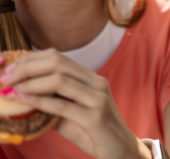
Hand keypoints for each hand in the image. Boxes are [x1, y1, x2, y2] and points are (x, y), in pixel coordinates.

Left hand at [0, 49, 148, 158]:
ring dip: (30, 83)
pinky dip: (39, 101)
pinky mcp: (96, 117)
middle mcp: (97, 83)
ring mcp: (98, 98)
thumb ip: (51, 104)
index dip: (30, 59)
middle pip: (57, 62)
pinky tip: (23, 101)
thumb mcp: (70, 115)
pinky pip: (63, 105)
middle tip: (5, 79)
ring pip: (60, 80)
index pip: (58, 57)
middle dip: (26, 68)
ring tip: (12, 90)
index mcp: (91, 79)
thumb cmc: (94, 133)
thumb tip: (19, 96)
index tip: (9, 71)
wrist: (121, 151)